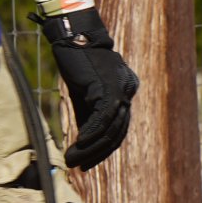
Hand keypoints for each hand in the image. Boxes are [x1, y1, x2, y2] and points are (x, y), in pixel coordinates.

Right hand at [37, 7, 137, 169]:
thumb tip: (83, 142)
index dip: (103, 149)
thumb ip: (88, 116)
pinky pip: (102, 119)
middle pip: (117, 133)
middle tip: (78, 166)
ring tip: (72, 160)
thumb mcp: (84, 94)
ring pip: (110, 129)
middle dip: (97, 154)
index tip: (86, 163)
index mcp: (125, 93)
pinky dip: (90, 135)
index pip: (118, 129)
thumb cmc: (77, 63)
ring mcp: (121, 90)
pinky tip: (77, 145)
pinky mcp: (108, 87)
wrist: (73, 36)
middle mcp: (128, 92)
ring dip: (91, 149)